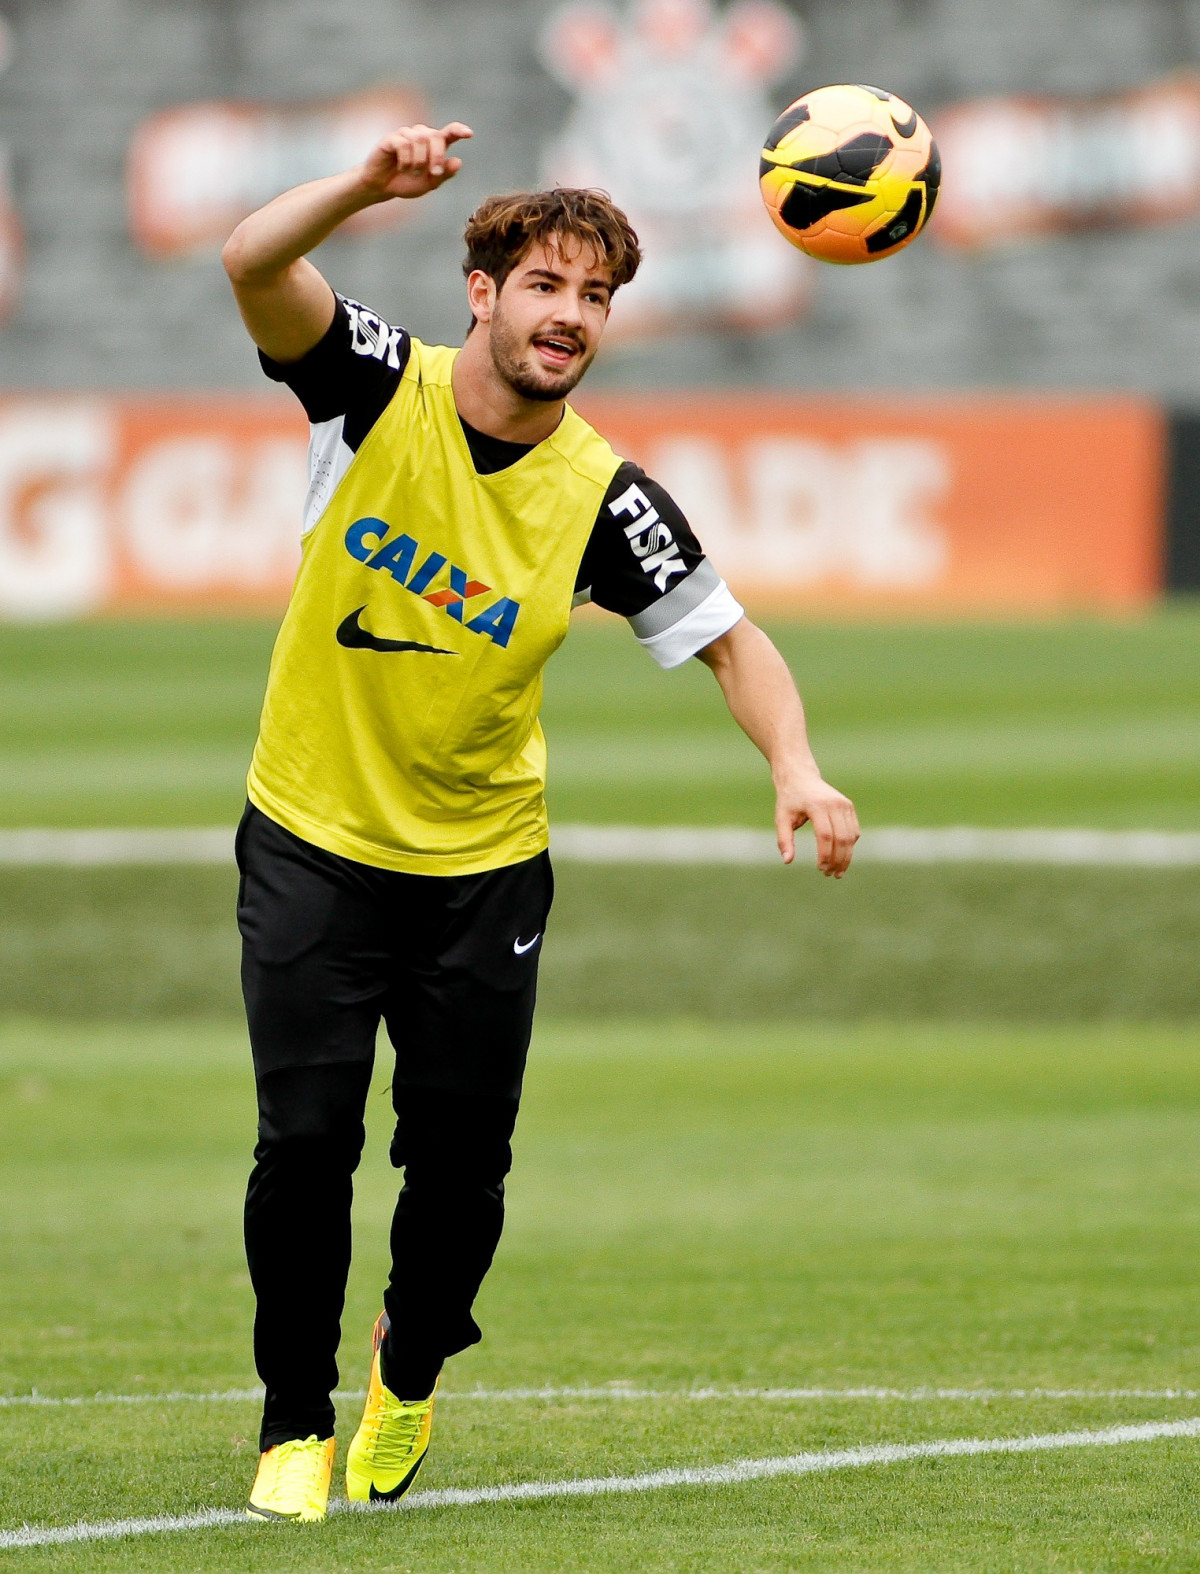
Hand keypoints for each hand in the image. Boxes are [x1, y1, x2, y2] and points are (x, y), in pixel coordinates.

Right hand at [357, 121, 473, 201]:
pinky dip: (406, 160)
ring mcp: (405, 135)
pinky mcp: (391, 138)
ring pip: (420, 139)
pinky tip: (403, 168)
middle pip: (435, 135)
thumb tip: (458, 161)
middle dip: (437, 156)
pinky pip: (404, 143)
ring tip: (413, 172)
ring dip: (420, 160)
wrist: (382, 187)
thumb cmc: (406, 183)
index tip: (469, 134)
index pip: (449, 132)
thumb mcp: (429, 184)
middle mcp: (420, 136)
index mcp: (433, 145)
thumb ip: (444, 174)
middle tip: (434, 173)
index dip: (459, 130)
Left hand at [775, 772, 859, 875]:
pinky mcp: (849, 806)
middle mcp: (834, 804)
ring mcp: (844, 804)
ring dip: (847, 856)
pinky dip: (850, 846)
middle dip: (838, 860)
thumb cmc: (789, 800)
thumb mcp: (781, 818)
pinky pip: (854, 831)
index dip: (825, 855)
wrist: (800, 776)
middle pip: (842, 838)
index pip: (825, 836)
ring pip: (851, 836)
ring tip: (838, 872)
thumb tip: (787, 861)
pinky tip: (841, 857)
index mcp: (816, 806)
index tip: (820, 869)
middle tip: (831, 875)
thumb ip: (784, 839)